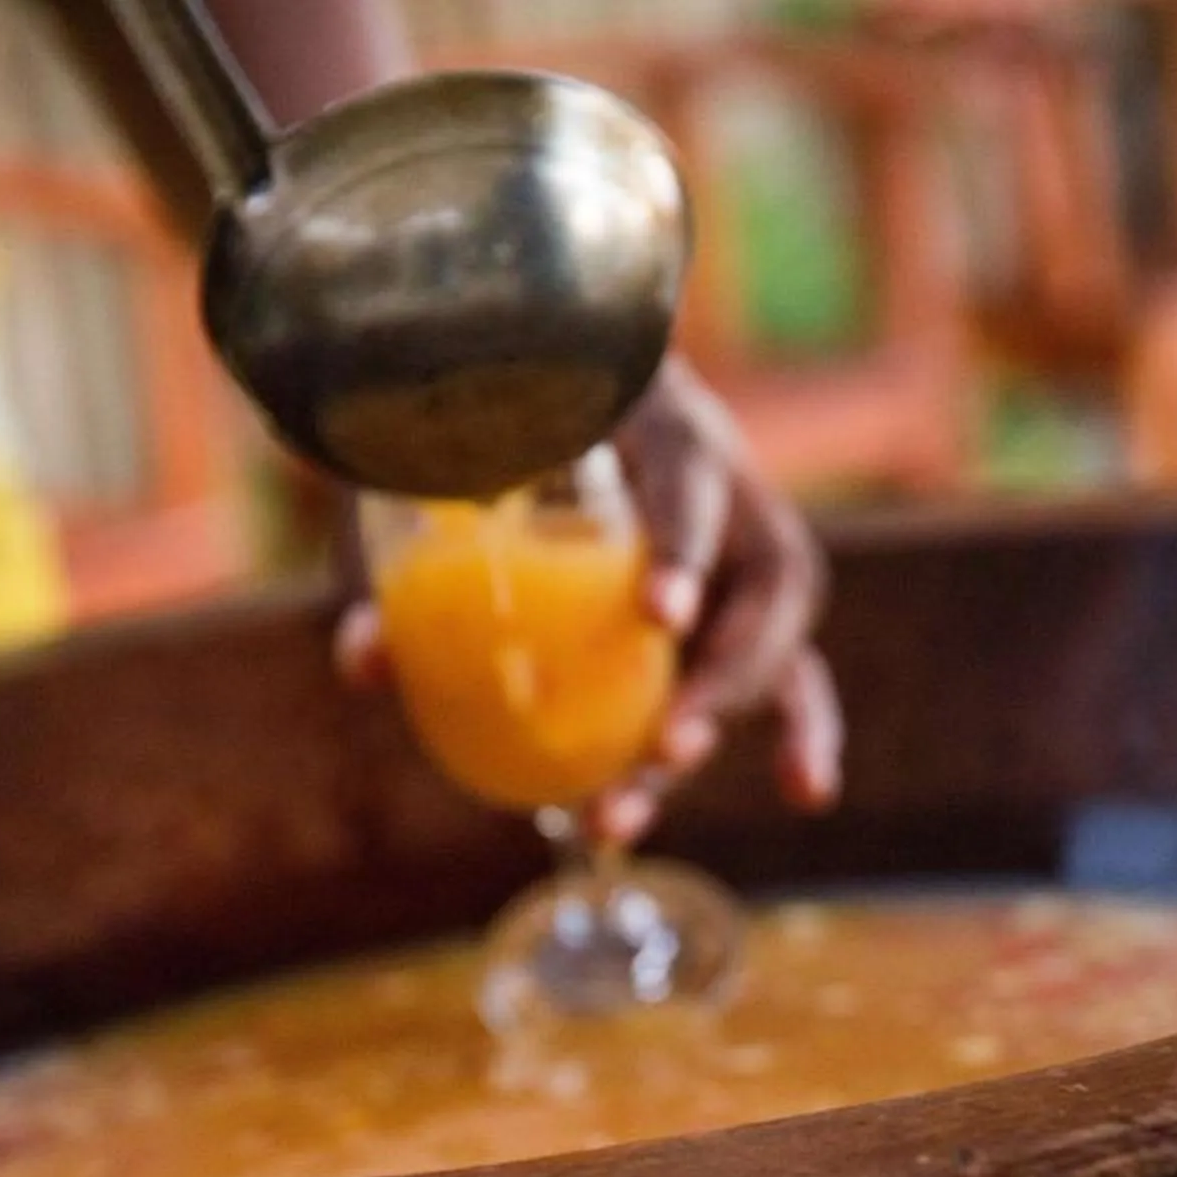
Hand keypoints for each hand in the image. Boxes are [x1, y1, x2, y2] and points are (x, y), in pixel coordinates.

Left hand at [335, 360, 843, 842]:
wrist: (548, 383)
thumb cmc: (494, 420)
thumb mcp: (434, 464)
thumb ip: (400, 550)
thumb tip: (366, 663)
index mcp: (662, 422)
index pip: (689, 480)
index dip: (684, 545)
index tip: (658, 616)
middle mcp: (731, 487)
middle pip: (767, 581)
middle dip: (729, 674)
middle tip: (667, 745)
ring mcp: (749, 552)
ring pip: (784, 642)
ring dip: (745, 721)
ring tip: (678, 783)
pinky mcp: (750, 609)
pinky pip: (790, 674)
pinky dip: (803, 733)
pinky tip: (810, 793)